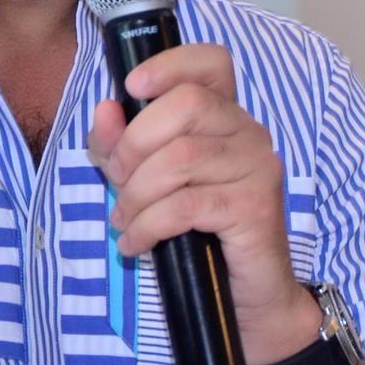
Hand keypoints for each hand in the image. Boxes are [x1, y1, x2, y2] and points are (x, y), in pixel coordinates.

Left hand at [86, 44, 315, 363]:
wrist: (248, 302)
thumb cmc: (196, 234)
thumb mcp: (145, 182)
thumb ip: (121, 144)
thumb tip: (105, 110)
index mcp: (225, 116)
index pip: (210, 62)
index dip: (170, 63)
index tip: (131, 87)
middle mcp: (249, 132)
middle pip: (186, 104)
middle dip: (135, 143)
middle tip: (118, 181)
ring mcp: (258, 167)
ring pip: (181, 158)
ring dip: (137, 194)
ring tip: (124, 220)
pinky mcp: (256, 207)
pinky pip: (187, 204)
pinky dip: (148, 225)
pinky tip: (136, 244)